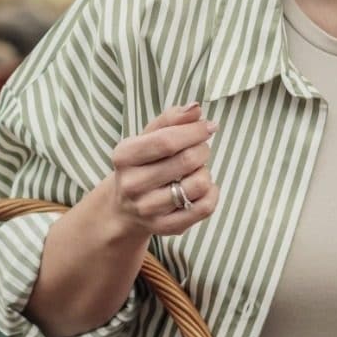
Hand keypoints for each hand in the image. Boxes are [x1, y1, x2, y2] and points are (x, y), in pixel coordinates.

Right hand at [107, 103, 219, 235]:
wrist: (124, 207)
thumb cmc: (143, 163)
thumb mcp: (148, 137)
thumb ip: (171, 119)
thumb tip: (195, 108)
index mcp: (124, 156)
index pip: (167, 141)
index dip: (194, 131)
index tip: (209, 126)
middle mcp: (131, 185)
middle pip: (187, 161)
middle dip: (202, 149)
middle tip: (200, 148)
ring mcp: (147, 209)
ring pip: (199, 184)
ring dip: (205, 172)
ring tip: (195, 170)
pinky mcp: (165, 228)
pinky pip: (205, 208)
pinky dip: (212, 193)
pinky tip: (203, 188)